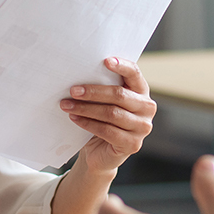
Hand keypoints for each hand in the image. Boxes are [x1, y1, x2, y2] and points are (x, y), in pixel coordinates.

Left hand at [61, 57, 155, 175]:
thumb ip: (102, 88)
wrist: (101, 152)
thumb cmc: (102, 121)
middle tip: (73, 90)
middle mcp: (147, 108)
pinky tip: (75, 118)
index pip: (135, 74)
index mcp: (142, 92)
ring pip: (112, 113)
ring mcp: (142, 128)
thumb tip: (80, 73)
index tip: (105, 61)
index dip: (122, 66)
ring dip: (86, 108)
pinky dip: (88, 123)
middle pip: (119, 95)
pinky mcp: (132, 144)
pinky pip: (108, 131)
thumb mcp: (104, 102)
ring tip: (67, 105)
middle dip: (93, 92)